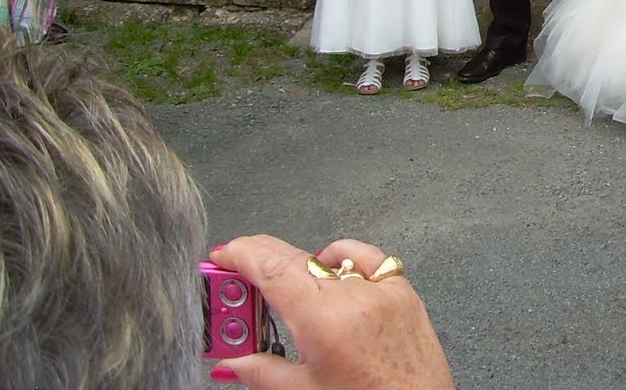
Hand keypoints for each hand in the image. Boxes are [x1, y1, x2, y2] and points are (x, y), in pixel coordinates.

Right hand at [209, 235, 453, 389]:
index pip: (273, 268)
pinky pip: (365, 258)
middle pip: (295, 259)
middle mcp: (354, 295)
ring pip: (327, 260)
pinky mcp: (402, 289)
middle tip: (237, 282)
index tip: (223, 254)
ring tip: (283, 299)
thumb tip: (230, 361)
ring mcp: (381, 288)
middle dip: (259, 264)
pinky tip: (329, 271)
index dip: (241, 255)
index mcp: (324, 319)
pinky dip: (341, 259)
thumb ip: (261, 371)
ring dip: (298, 270)